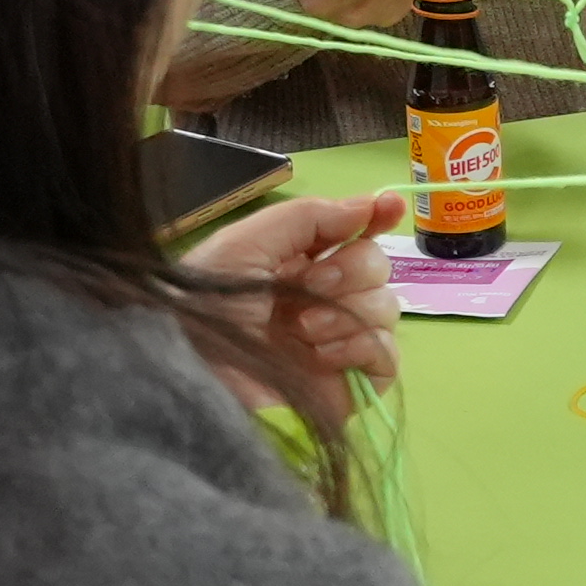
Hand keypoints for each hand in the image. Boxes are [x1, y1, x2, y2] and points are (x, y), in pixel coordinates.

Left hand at [187, 180, 407, 392]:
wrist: (197, 369)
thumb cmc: (207, 303)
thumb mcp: (246, 243)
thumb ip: (308, 216)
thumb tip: (370, 203)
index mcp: (302, 261)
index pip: (356, 234)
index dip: (379, 216)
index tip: (389, 206)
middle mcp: (327, 298)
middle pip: (379, 266)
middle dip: (350, 269)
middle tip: (310, 285)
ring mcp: (342, 341)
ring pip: (387, 308)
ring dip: (348, 312)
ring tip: (301, 329)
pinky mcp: (351, 382)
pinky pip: (387, 356)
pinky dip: (361, 348)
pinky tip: (322, 355)